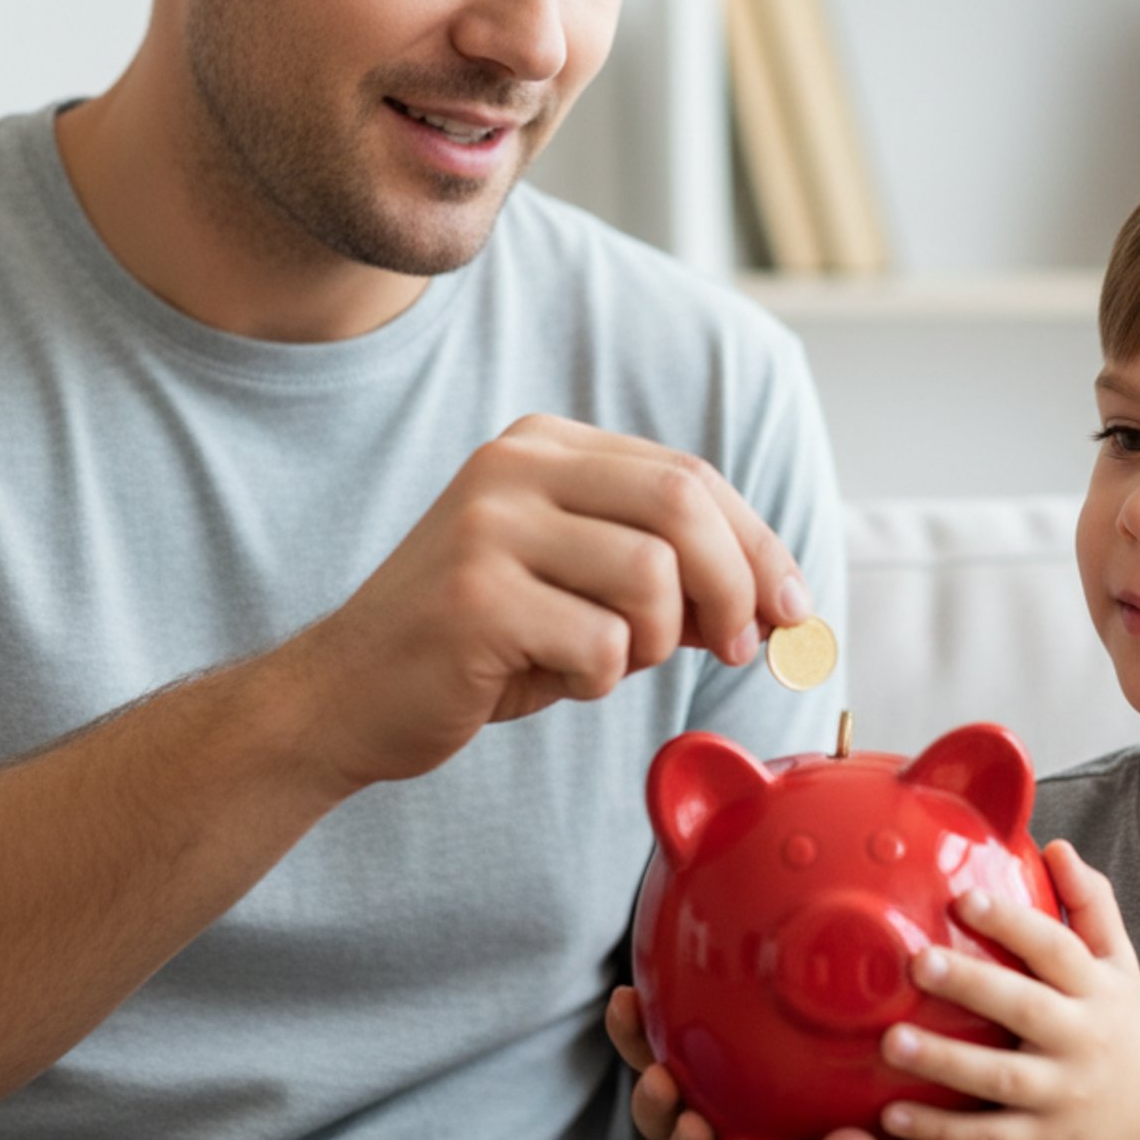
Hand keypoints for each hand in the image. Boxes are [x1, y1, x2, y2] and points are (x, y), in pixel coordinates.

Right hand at [285, 416, 811, 791]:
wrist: (348, 694)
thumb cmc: (483, 642)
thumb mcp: (581, 583)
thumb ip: (668, 570)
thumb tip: (779, 601)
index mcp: (546, 445)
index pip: (690, 476)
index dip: (758, 544)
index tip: (791, 607)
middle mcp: (515, 467)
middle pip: (683, 503)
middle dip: (737, 584)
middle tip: (741, 647)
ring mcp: (487, 526)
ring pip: (652, 574)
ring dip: (659, 642)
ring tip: (610, 660)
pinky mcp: (473, 598)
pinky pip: (601, 644)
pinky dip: (600, 679)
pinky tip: (551, 678)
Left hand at [875, 839, 1139, 1139]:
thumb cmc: (1122, 1027)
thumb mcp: (1120, 963)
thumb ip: (1091, 903)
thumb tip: (1056, 846)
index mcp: (1096, 988)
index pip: (1055, 947)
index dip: (1011, 923)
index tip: (962, 898)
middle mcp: (1081, 1039)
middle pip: (1026, 1009)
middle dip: (972, 985)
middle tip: (917, 963)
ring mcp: (1062, 1095)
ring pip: (1000, 1080)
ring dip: (945, 1063)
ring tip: (890, 1041)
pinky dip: (940, 1133)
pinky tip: (889, 1115)